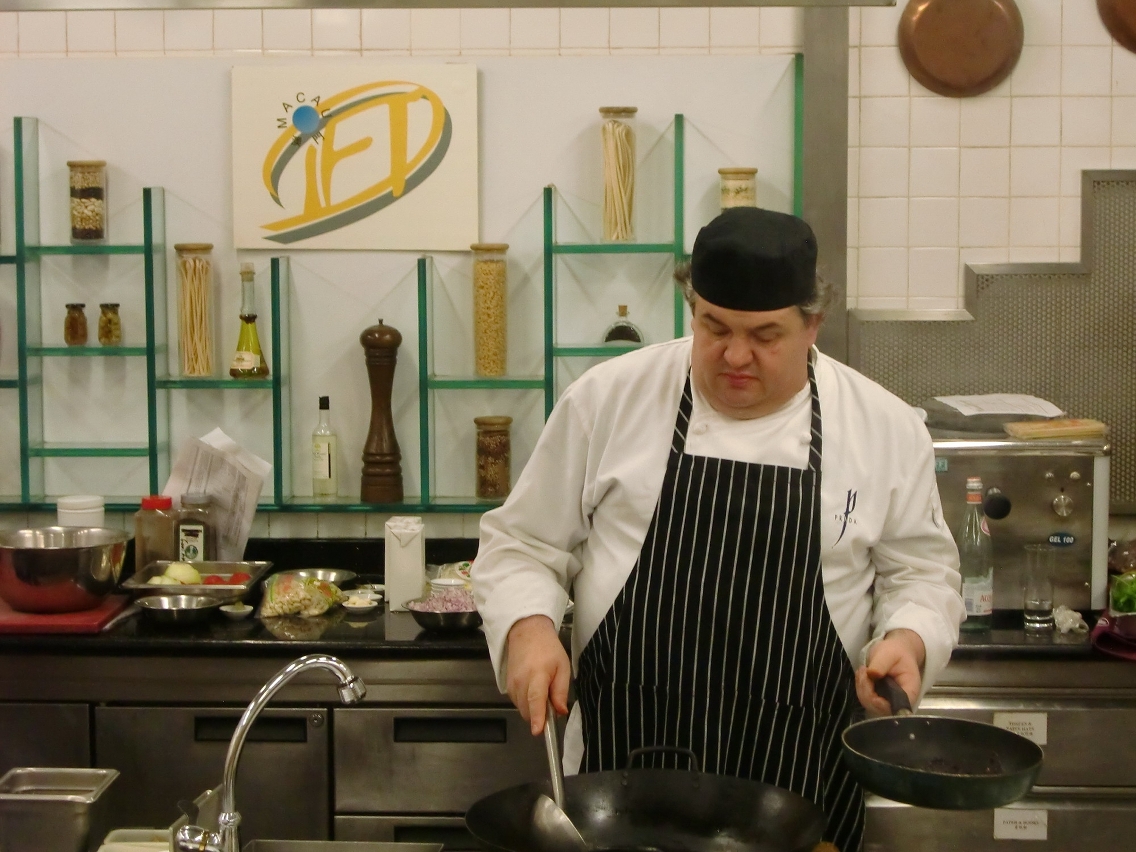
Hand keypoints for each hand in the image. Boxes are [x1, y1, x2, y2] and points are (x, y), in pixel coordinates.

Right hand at [505, 614, 570, 734]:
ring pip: (522, 709)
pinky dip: (526, 703)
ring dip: (533, 709)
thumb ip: (561, 691)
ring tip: (542, 690)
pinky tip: (533, 689)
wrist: (526, 633)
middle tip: (552, 700)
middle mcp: (521, 681)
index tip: (538, 731)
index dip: (538, 717)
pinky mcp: (507, 686)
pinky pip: (518, 703)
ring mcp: (512, 684)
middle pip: (528, 711)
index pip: (536, 700)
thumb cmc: (547, 648)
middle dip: (541, 714)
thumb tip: (560, 712)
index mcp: (537, 675)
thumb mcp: (562, 666)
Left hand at [854, 628, 925, 715]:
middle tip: (864, 670)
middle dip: (866, 690)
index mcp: (910, 691)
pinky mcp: (879, 700)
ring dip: (861, 687)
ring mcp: (888, 702)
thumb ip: (881, 664)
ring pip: (870, 704)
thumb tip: (872, 674)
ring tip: (863, 670)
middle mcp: (900, 702)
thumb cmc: (896, 653)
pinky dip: (860, 687)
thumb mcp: (889, 653)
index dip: (881, 703)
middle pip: (880, 708)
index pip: (897, 707)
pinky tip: (863, 674)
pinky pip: (866, 699)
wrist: (896, 653)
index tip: (870, 683)